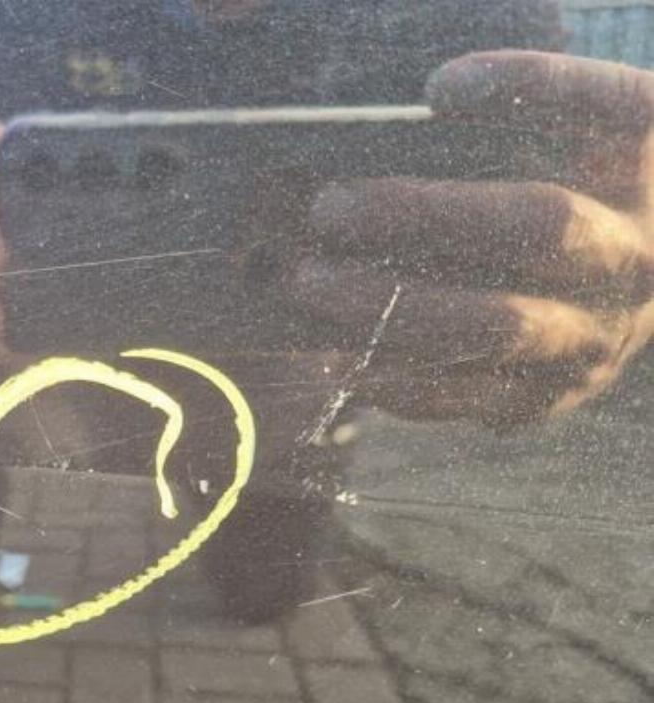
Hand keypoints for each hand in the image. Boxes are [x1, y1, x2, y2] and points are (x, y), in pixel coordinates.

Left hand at [294, 52, 653, 424]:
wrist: (633, 304)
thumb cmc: (570, 192)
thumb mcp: (570, 137)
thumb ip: (519, 101)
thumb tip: (421, 87)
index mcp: (643, 166)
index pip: (609, 109)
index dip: (533, 88)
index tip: (438, 83)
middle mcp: (635, 252)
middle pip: (541, 225)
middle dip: (424, 214)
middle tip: (327, 206)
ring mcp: (596, 333)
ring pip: (496, 323)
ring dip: (390, 305)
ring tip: (304, 282)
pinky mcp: (548, 398)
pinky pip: (467, 395)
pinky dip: (391, 378)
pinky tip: (326, 354)